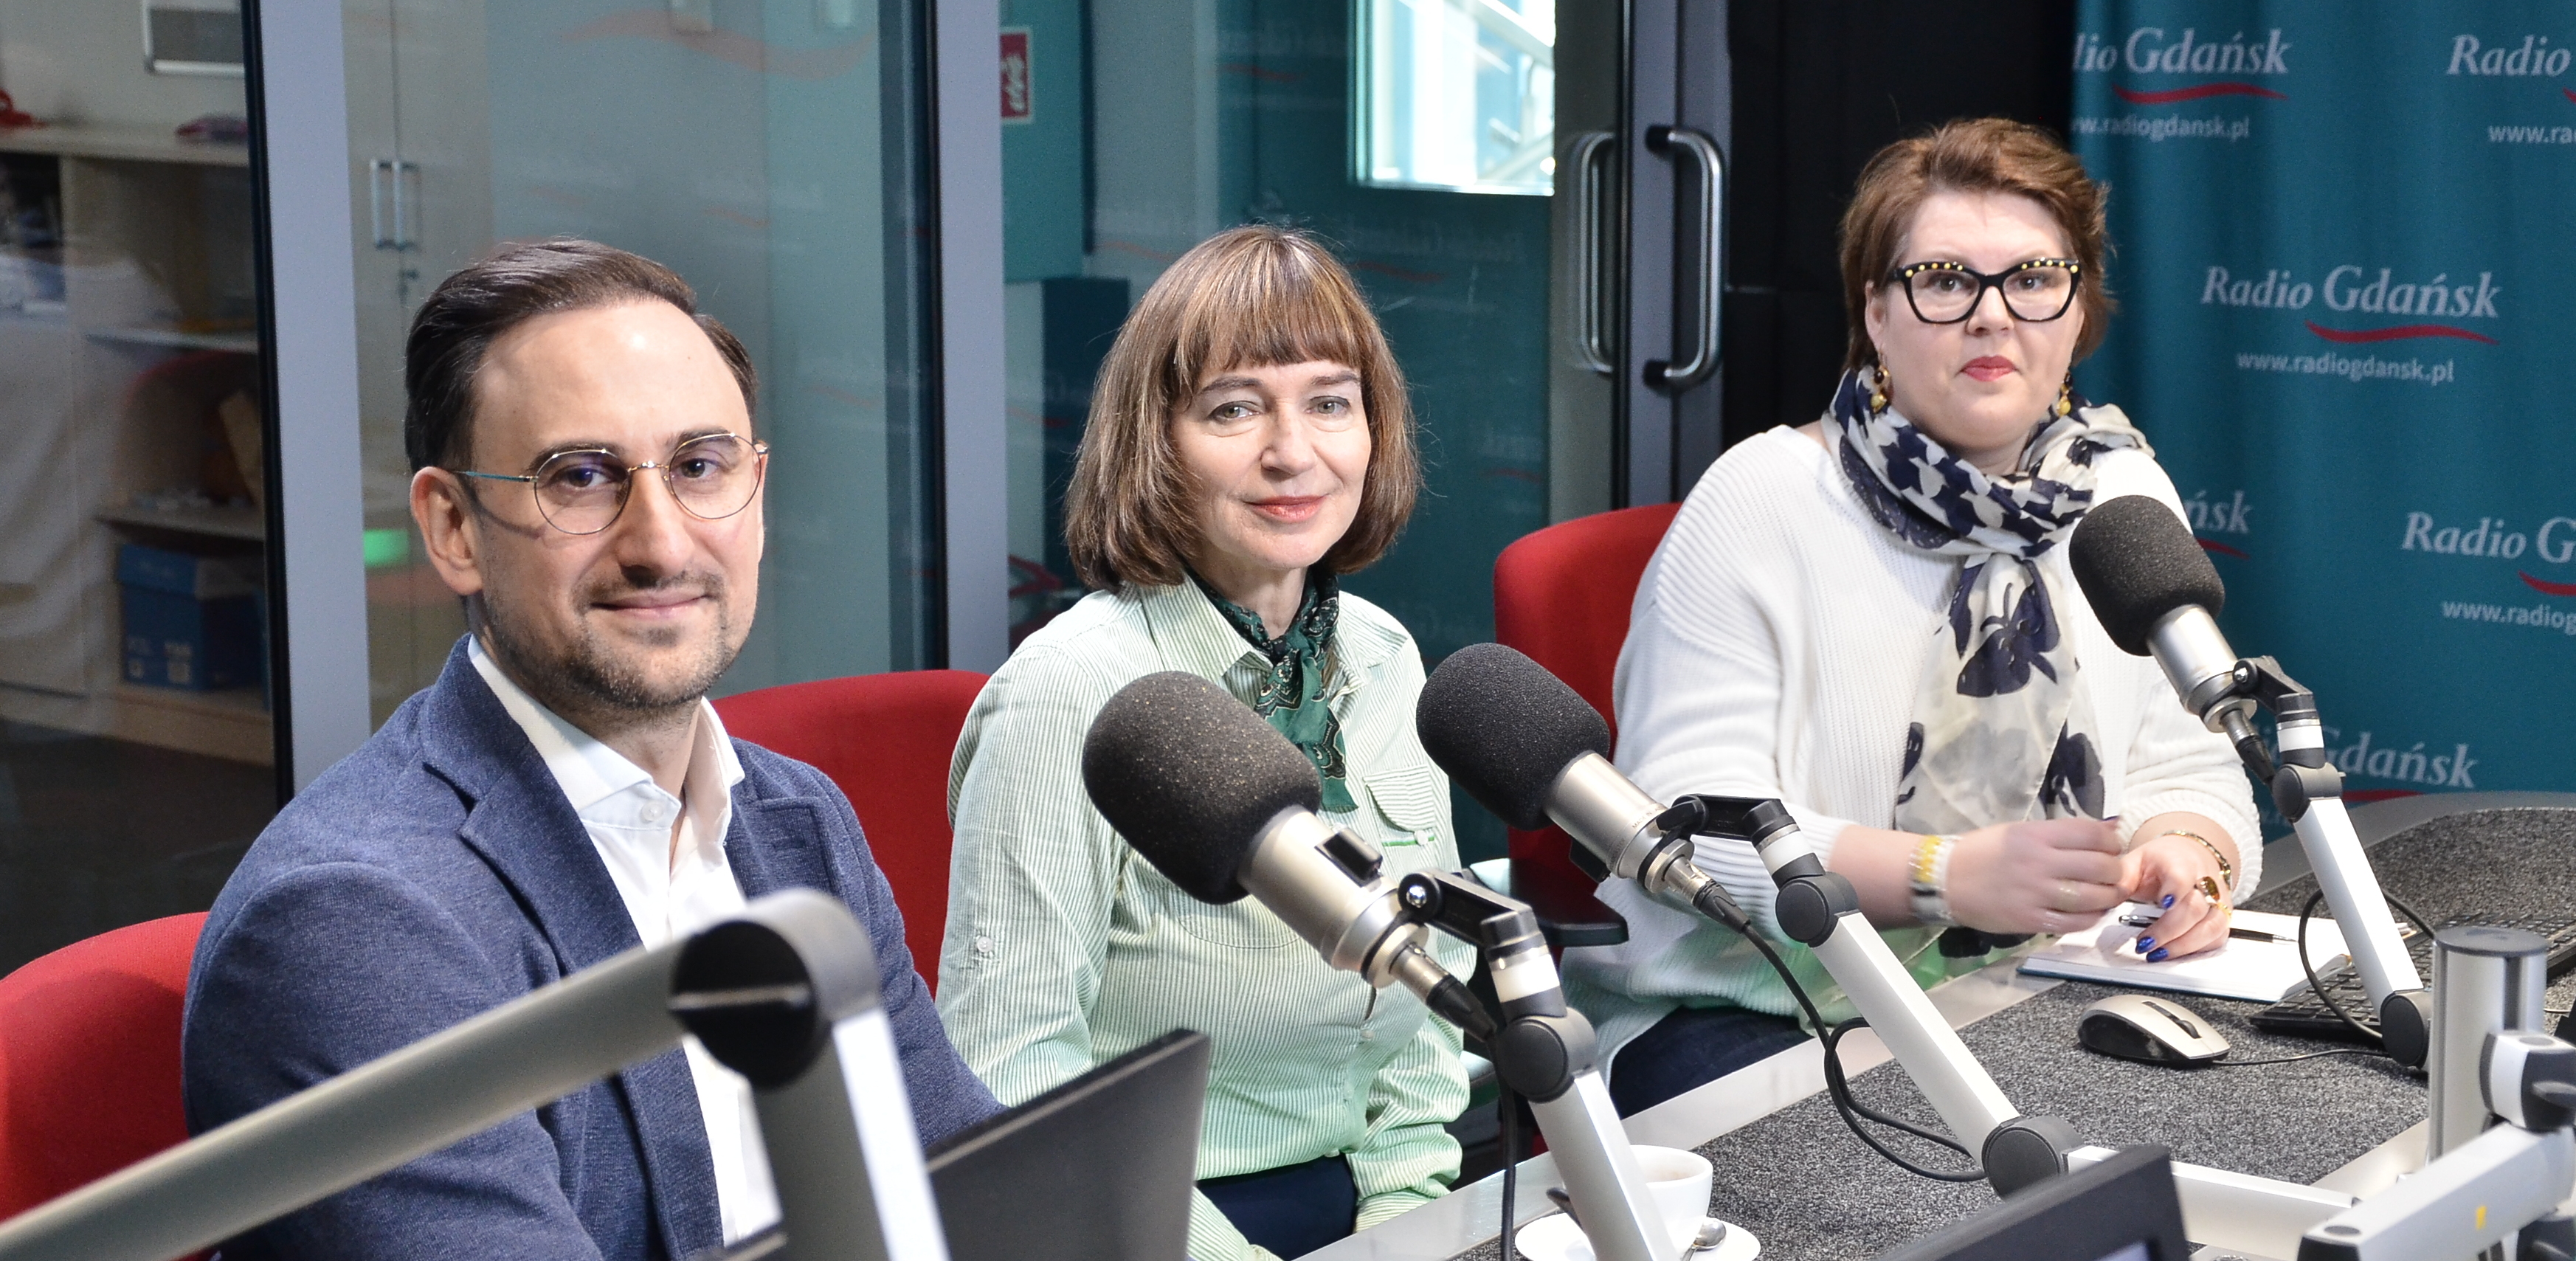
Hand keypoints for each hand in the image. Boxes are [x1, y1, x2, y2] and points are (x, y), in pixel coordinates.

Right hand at [1942, 818, 2125, 935]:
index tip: (2112, 847)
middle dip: (2116, 871)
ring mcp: (2036, 894)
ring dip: (2110, 896)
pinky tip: (2092, 912)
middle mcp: (2040, 863)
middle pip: (2100, 867)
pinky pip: (2075, 923)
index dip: (2112, 841)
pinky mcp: (2031, 920)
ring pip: (2093, 897)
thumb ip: (2062, 833)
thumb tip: (2109, 827)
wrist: (1944, 880)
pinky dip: (2092, 918)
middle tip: (2115, 873)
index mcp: (2036, 835)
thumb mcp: (2019, 831)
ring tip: (2110, 894)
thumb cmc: (1982, 851)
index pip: (2092, 834)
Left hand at [2120, 833, 2231, 960]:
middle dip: (2169, 931)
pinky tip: (2174, 953)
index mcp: (2180, 862)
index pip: (2182, 875)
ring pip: (2211, 927)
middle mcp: (2205, 881)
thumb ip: (2122, 877)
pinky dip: (2196, 950)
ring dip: (2183, 946)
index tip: (2163, 903)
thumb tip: (2106, 896)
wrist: (2190, 855)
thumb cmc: (2161, 861)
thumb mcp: (2136, 860)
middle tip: (2144, 943)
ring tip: (2156, 954)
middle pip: (2195, 908)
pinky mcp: (2222, 917)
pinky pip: (2216, 939)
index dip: (2176, 889)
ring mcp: (2218, 901)